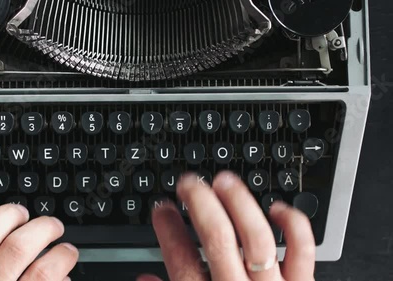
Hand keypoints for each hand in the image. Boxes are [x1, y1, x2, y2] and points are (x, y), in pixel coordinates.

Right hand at [139, 171, 314, 280]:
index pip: (182, 261)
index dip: (168, 231)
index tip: (162, 210)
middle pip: (217, 239)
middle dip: (199, 204)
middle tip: (187, 184)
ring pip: (256, 236)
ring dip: (238, 203)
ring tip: (223, 181)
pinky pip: (302, 250)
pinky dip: (292, 225)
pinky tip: (276, 207)